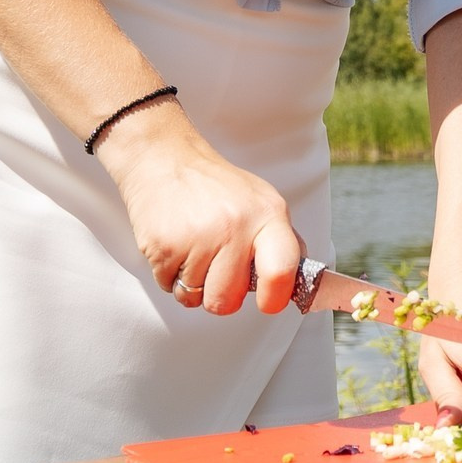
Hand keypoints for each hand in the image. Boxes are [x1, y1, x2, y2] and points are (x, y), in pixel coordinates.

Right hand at [96, 104, 303, 316]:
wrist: (163, 160)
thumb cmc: (215, 188)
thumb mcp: (260, 202)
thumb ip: (279, 241)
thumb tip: (298, 281)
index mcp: (268, 215)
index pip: (282, 270)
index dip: (275, 297)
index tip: (268, 302)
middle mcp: (235, 226)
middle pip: (228, 300)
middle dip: (220, 294)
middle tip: (216, 267)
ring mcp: (198, 237)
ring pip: (195, 298)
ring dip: (191, 283)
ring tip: (193, 249)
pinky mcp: (164, 246)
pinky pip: (168, 288)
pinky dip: (170, 275)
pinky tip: (175, 244)